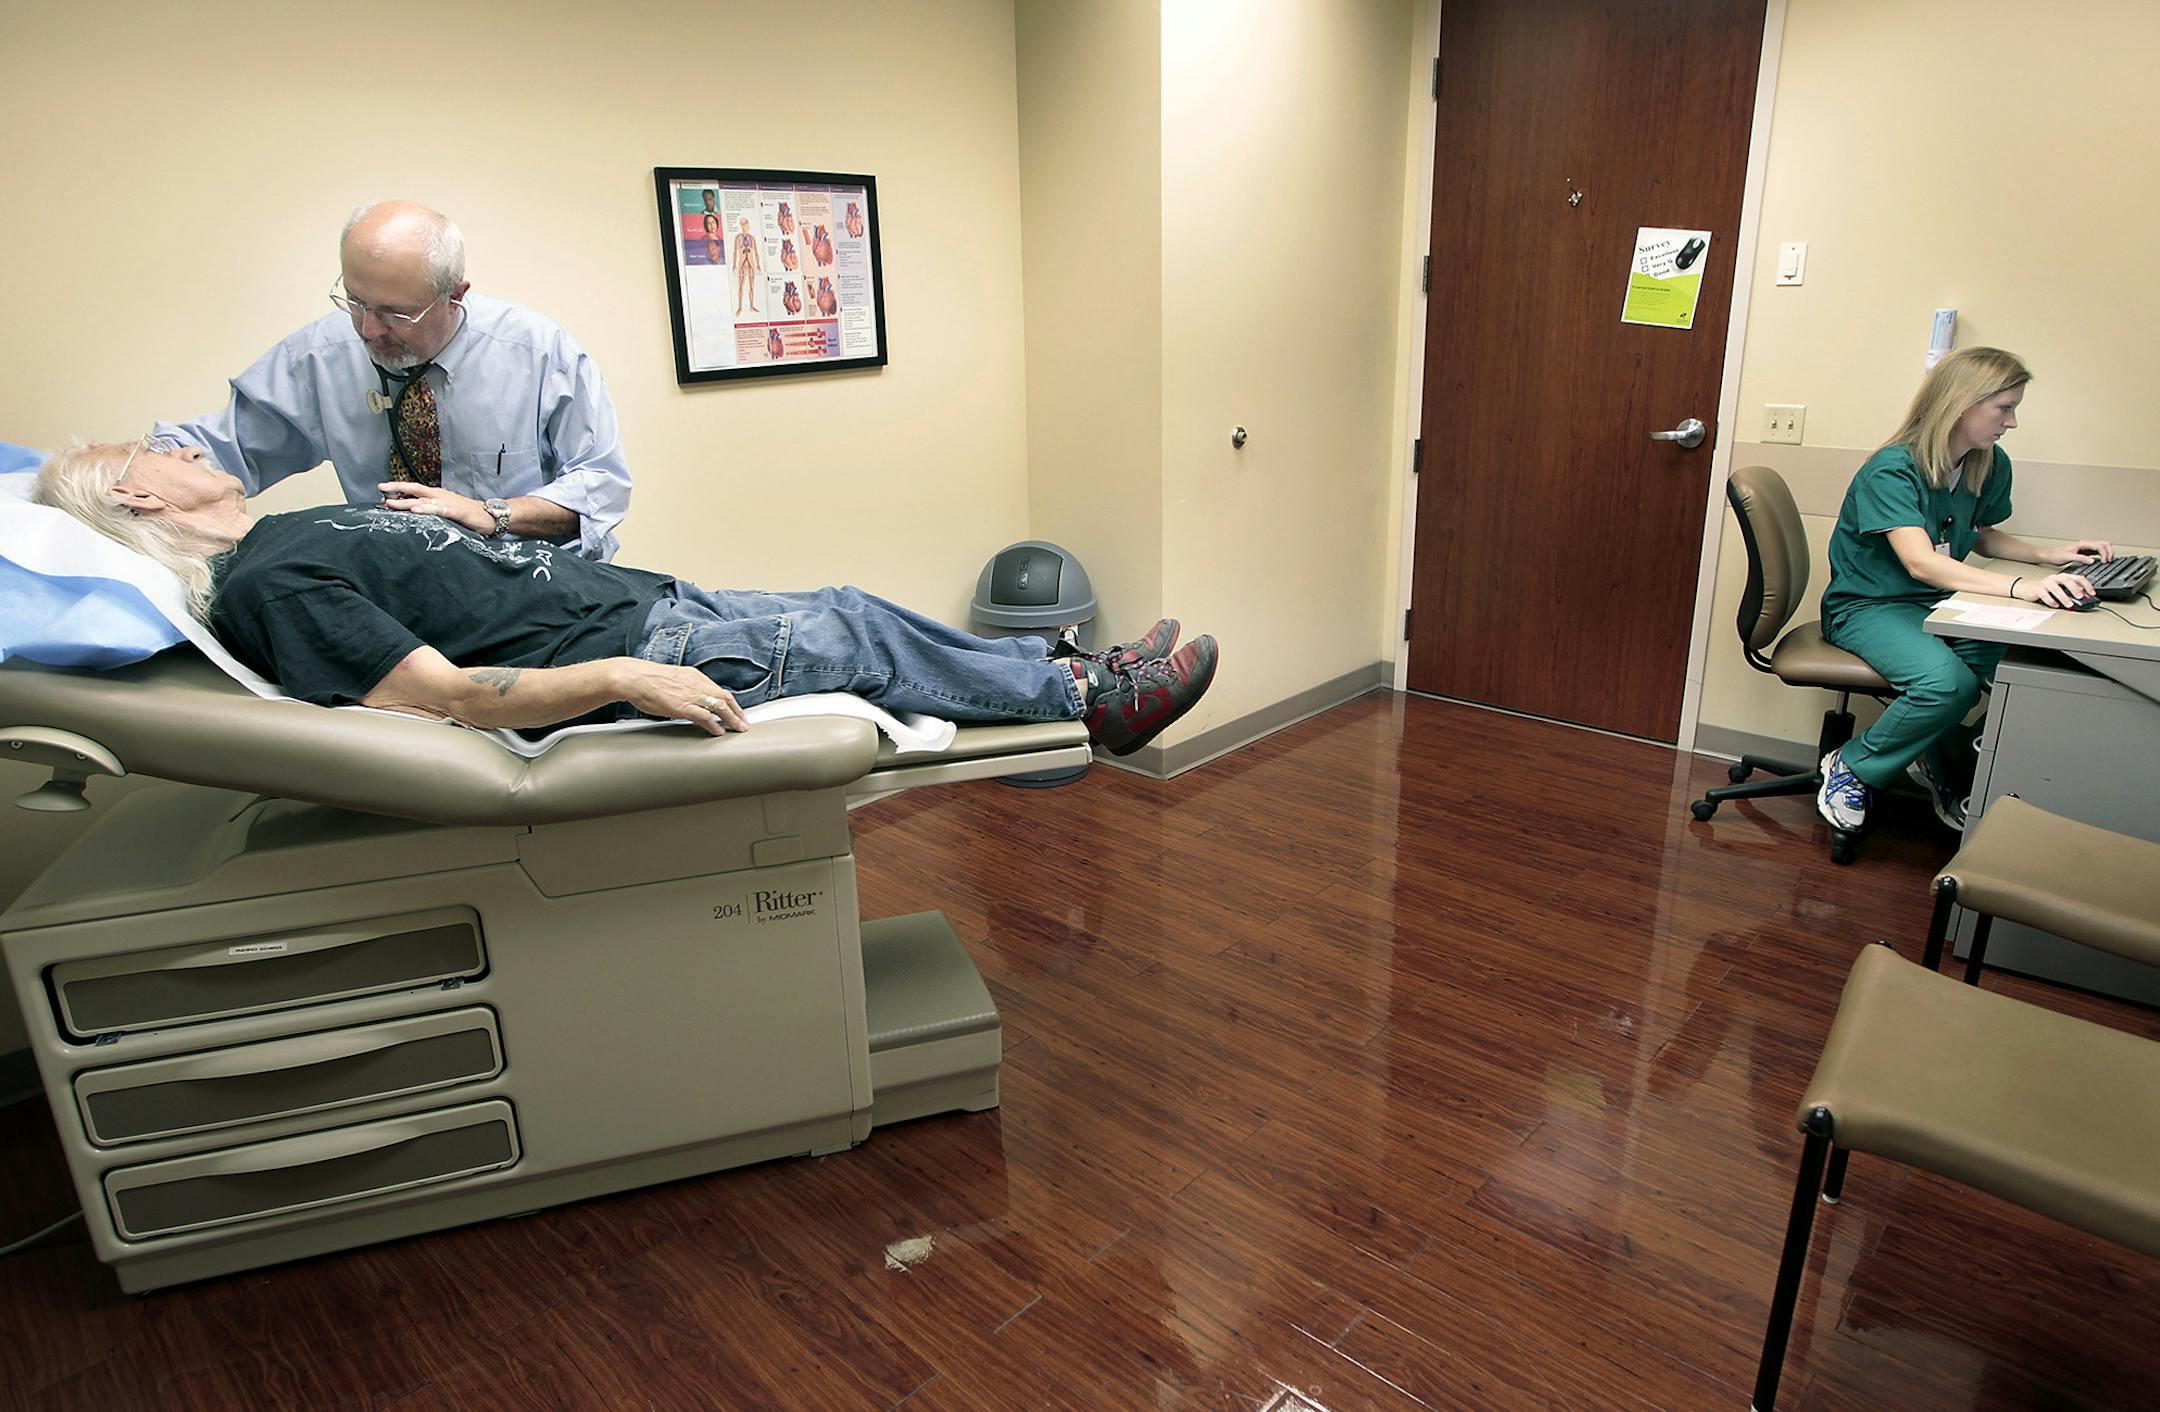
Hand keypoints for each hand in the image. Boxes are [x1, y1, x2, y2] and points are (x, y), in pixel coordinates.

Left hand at [378, 483, 487, 533]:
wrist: (491, 517)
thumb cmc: (469, 516)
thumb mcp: (447, 512)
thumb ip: (432, 512)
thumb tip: (415, 515)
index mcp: (437, 496)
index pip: (414, 490)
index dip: (398, 490)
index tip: (382, 493)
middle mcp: (439, 495)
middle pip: (414, 489)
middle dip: (396, 488)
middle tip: (380, 488)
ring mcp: (447, 502)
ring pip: (422, 499)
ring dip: (404, 501)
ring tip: (390, 502)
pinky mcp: (455, 511)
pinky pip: (437, 509)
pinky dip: (425, 509)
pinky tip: (415, 510)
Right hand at [611, 659, 748, 735]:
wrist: (633, 678)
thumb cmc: (646, 680)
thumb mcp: (671, 679)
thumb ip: (683, 687)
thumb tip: (686, 698)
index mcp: (694, 676)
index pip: (718, 689)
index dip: (730, 701)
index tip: (736, 710)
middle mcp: (696, 684)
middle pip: (725, 697)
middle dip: (737, 711)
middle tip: (744, 722)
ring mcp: (691, 695)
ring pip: (720, 707)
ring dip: (732, 719)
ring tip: (739, 729)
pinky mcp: (683, 707)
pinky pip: (705, 717)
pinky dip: (715, 726)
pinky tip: (719, 732)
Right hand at [2013, 570, 2095, 608]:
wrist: (2027, 588)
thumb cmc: (2046, 589)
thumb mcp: (2061, 589)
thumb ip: (2071, 592)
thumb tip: (2084, 599)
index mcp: (2064, 577)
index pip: (2078, 578)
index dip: (2087, 585)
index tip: (2092, 593)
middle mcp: (2055, 578)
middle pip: (2067, 580)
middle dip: (2075, 588)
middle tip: (2081, 596)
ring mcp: (2046, 583)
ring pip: (2056, 588)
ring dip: (2064, 597)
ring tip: (2069, 604)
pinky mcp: (2038, 589)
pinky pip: (2045, 595)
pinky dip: (2051, 601)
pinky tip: (2055, 605)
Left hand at [2055, 538, 2113, 565]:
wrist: (2050, 555)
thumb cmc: (2056, 555)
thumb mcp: (2068, 557)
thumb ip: (2080, 559)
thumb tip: (2092, 561)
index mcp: (2083, 544)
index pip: (2100, 546)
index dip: (2105, 554)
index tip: (2105, 562)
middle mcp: (2086, 544)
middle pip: (2104, 544)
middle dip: (2110, 552)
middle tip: (2109, 561)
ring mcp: (2086, 548)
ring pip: (2102, 547)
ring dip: (2107, 553)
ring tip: (2108, 561)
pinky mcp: (2085, 552)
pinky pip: (2098, 552)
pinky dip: (2103, 555)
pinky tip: (2102, 561)